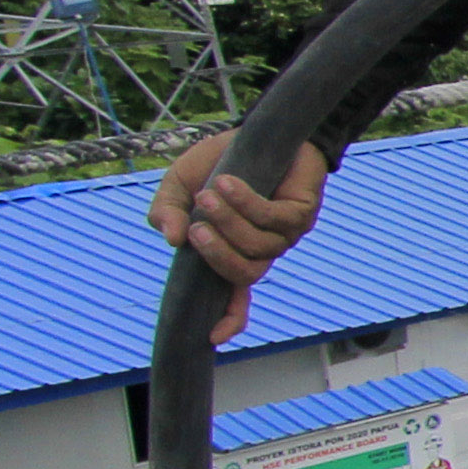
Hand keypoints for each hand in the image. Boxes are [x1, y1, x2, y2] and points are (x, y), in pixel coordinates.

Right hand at [149, 133, 330, 343]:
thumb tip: (170, 240)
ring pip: (258, 245)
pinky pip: (273, 217)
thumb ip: (166, 212)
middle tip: (195, 227)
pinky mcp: (301, 212)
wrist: (259, 131)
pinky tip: (228, 182)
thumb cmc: (218, 163)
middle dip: (217, 255)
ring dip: (229, 221)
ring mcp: (285, 233)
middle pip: (244, 273)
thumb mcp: (180, 186)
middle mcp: (262, 249)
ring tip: (208, 193)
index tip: (212, 337)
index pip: (235, 295)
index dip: (228, 317)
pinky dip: (246, 201)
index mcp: (234, 251)